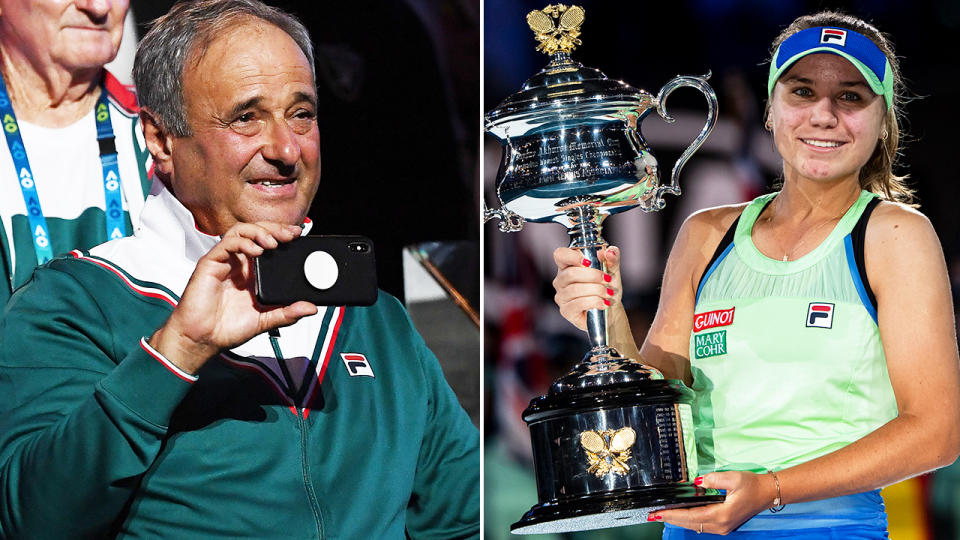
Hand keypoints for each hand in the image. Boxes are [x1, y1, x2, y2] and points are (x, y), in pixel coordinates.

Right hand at [149, 222, 317, 373]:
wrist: (202, 340)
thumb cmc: (227, 328)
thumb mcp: (266, 320)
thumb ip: (288, 313)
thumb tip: (311, 308)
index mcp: (252, 272)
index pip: (268, 242)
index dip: (282, 234)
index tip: (299, 235)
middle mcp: (239, 263)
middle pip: (257, 232)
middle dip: (275, 229)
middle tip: (290, 235)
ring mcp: (224, 261)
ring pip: (241, 231)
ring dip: (259, 232)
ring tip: (274, 243)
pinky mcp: (210, 264)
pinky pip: (226, 244)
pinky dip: (243, 243)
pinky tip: (256, 251)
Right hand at [551, 245, 620, 330]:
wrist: (611, 309)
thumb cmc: (607, 288)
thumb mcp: (613, 271)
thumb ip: (612, 259)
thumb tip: (609, 252)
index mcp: (568, 265)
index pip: (560, 255)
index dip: (571, 256)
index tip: (588, 261)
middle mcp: (561, 280)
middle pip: (570, 274)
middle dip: (592, 276)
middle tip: (607, 279)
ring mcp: (562, 296)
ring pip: (575, 289)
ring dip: (596, 290)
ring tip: (608, 293)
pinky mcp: (566, 311)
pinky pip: (578, 304)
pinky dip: (595, 302)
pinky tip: (604, 303)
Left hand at [651, 471, 777, 534]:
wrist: (767, 493)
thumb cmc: (752, 485)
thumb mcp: (733, 478)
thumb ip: (713, 479)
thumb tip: (696, 482)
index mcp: (722, 514)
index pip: (691, 516)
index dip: (673, 514)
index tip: (658, 513)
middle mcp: (720, 525)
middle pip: (690, 524)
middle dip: (670, 519)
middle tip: (652, 515)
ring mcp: (722, 527)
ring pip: (695, 526)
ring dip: (678, 520)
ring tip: (662, 515)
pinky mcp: (723, 525)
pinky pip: (701, 525)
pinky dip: (688, 520)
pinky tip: (679, 515)